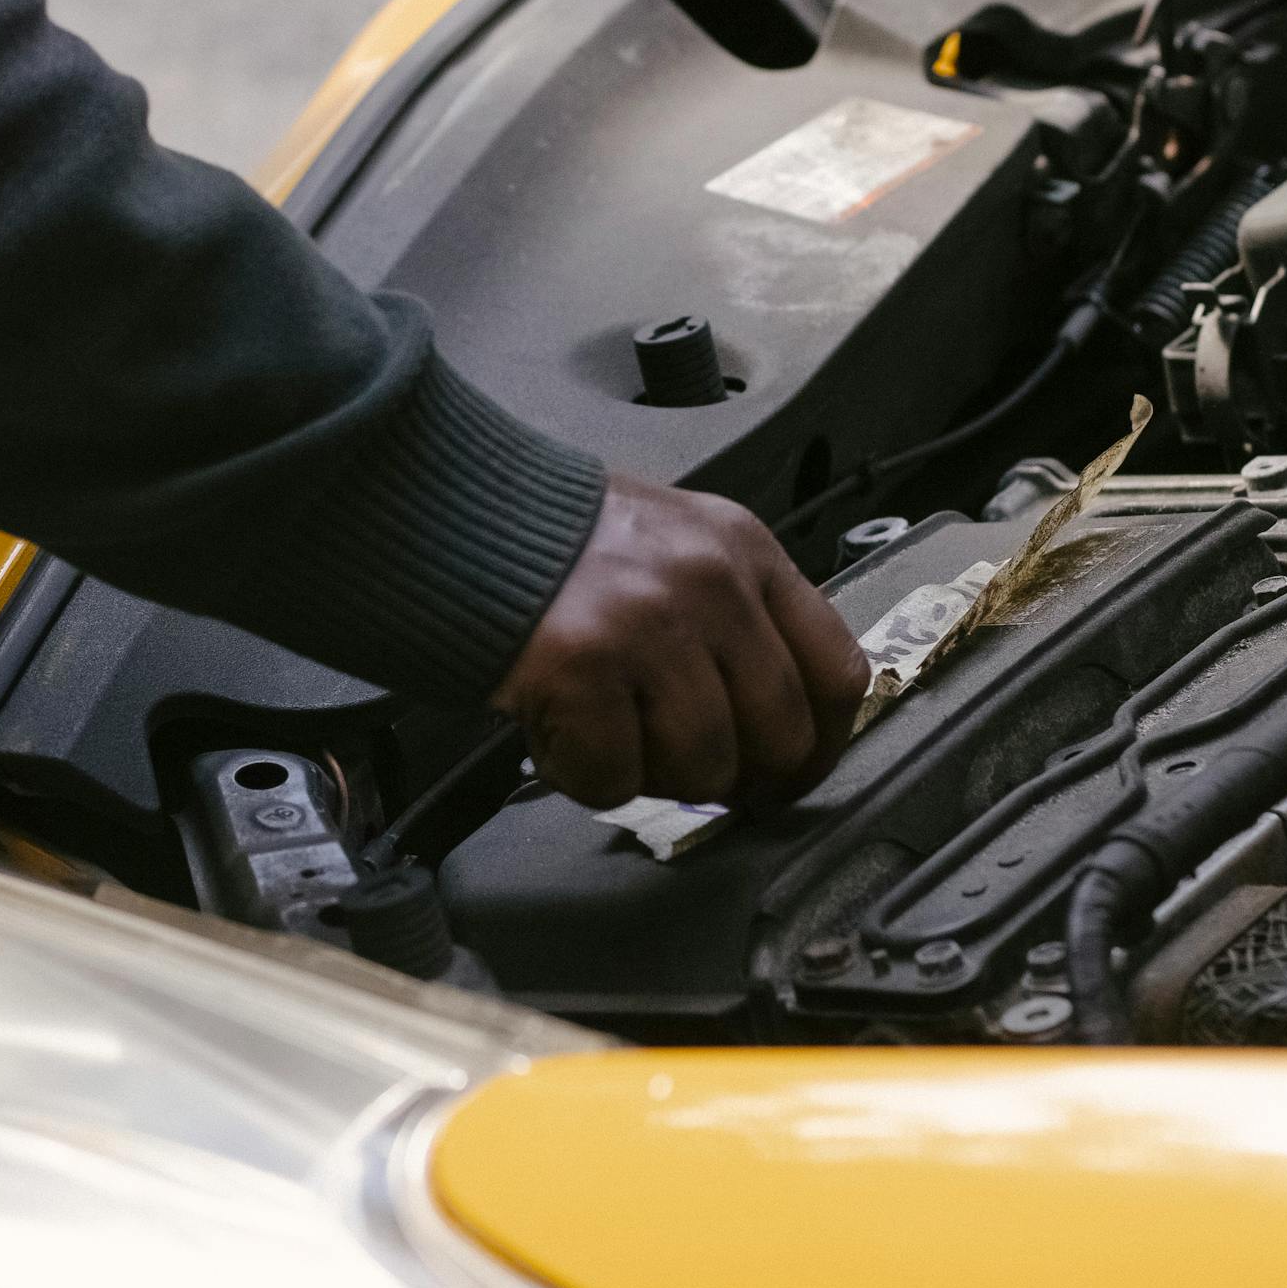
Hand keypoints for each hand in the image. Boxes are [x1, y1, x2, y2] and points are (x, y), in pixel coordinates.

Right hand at [495, 474, 870, 809]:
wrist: (449, 510)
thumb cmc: (553, 542)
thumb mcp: (674, 545)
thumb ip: (733, 616)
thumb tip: (773, 721)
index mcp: (743, 549)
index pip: (837, 670)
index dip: (823, 745)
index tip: (793, 771)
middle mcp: (709, 582)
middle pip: (780, 734)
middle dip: (737, 777)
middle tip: (690, 772)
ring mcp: (649, 623)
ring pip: (703, 766)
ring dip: (651, 775)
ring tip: (606, 730)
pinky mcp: (584, 665)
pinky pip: (617, 777)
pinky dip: (583, 774)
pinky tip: (560, 731)